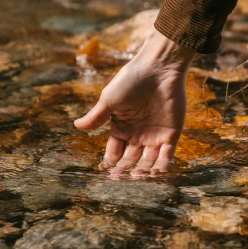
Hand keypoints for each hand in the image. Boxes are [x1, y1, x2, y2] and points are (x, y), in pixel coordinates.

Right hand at [74, 35, 195, 175]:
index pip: (115, 152)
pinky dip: (163, 165)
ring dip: (145, 171)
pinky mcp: (172, 133)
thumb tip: (75, 127)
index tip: (106, 172)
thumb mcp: (110, 99)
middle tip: (123, 179)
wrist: (158, 69)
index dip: (111, 163)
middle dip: (127, 170)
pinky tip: (157, 172)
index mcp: (121, 128)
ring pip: (149, 161)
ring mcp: (155, 136)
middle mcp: (137, 135)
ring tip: (139, 177)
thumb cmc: (131, 81)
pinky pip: (168, 154)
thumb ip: (96, 116)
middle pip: (132, 160)